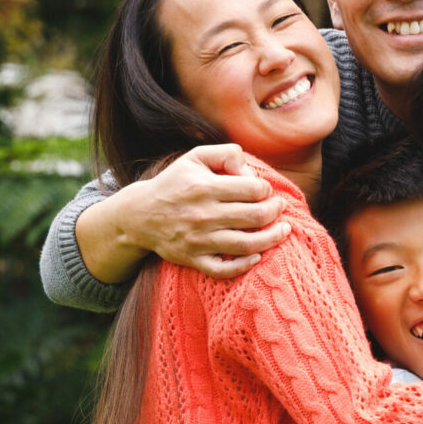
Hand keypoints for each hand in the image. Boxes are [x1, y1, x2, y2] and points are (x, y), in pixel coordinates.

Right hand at [101, 144, 289, 280]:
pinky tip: (257, 256)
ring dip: (272, 238)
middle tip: (280, 208)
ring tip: (284, 231)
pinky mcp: (193, 259)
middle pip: (255, 216)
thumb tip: (250, 171)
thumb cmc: (174, 183)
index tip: (265, 191)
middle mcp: (203, 214)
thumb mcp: (195, 157)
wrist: (139, 215)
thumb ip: (226, 154)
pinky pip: (224, 269)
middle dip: (275, 211)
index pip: (252, 189)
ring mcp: (198, 240)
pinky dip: (244, 265)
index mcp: (204, 187)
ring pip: (246, 244)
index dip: (266, 189)